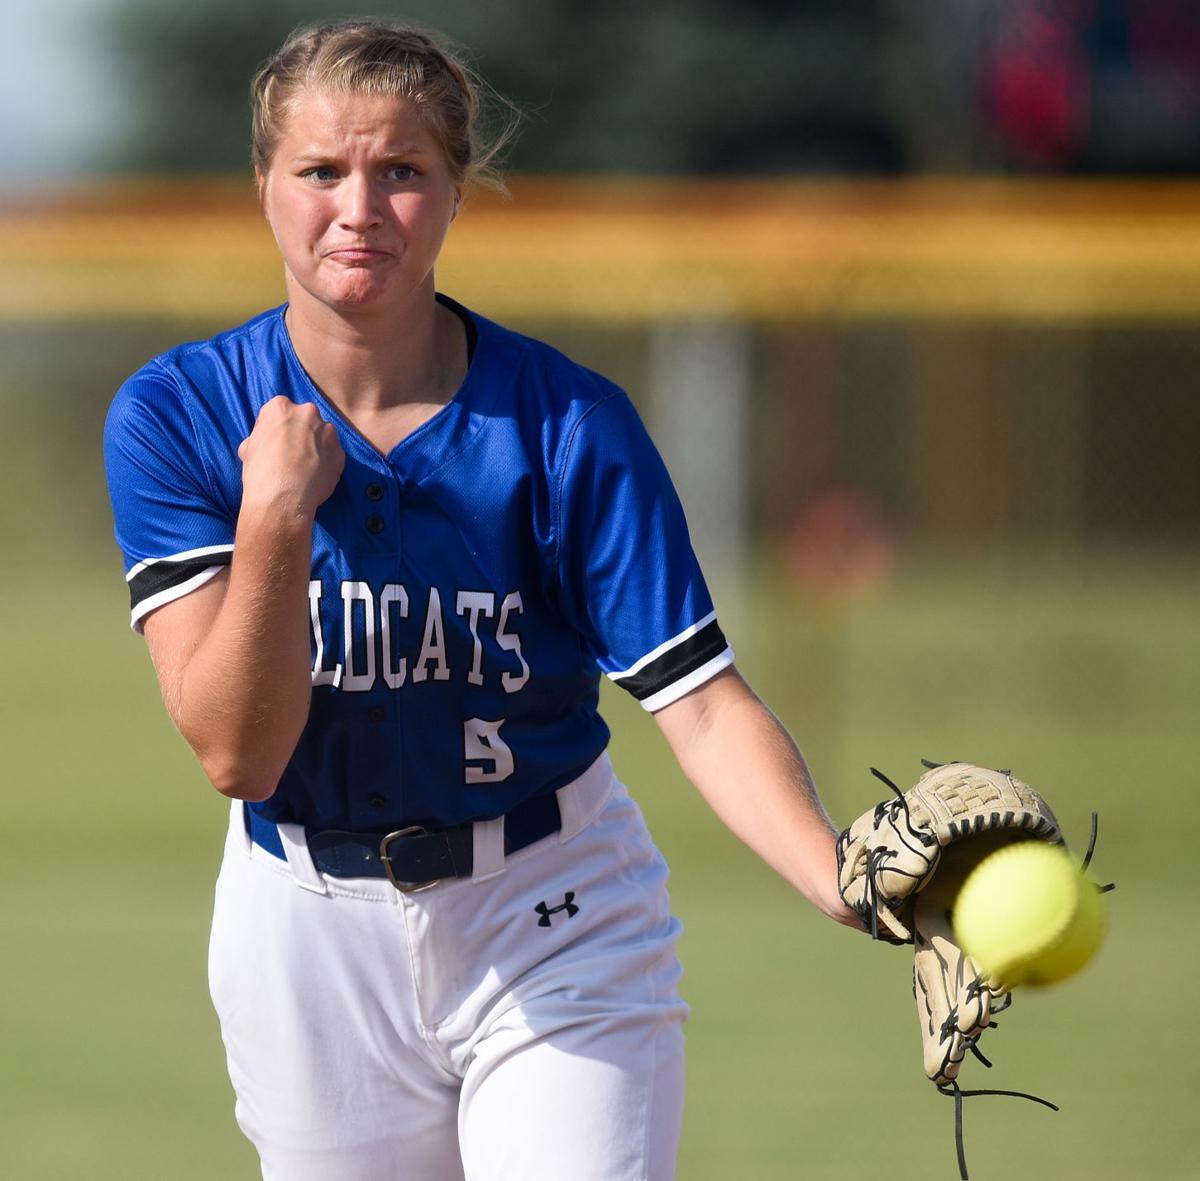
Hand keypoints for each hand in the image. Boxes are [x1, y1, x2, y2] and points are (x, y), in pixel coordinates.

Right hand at [238, 396, 344, 518]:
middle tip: (292, 453)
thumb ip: (262, 436)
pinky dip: (326, 462)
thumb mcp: (248, 447)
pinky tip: (315, 476)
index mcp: (280, 407)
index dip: (277, 428)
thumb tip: (267, 442)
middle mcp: (308, 412)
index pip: (280, 411)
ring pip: (322, 435)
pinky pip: (332, 454)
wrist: (282, 497)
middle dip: (300, 432)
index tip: (276, 442)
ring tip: (305, 467)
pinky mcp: (340, 452)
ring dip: (316, 446)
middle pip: (305, 419)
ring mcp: (328, 432)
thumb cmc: (260, 471)